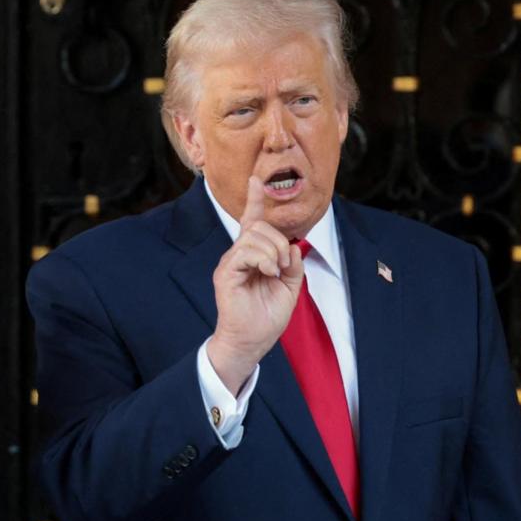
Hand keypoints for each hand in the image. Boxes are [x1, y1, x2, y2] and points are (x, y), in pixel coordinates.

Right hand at [205, 176, 304, 392]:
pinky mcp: (225, 273)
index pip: (252, 222)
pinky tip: (267, 271)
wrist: (251, 341)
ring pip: (253, 236)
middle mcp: (238, 255)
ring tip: (275, 271)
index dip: (254, 200)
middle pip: (260, 227)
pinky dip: (262, 258)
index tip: (255, 179)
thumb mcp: (290, 286)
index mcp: (253, 255)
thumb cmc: (267, 317)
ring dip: (274, 251)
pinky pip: (244, 251)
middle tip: (286, 264)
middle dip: (281, 241)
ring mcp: (230, 263)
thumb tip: (294, 247)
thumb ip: (293, 264)